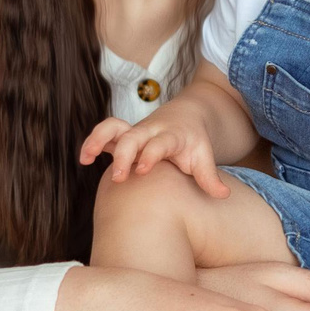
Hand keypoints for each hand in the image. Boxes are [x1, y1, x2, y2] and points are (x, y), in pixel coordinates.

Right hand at [79, 105, 226, 196]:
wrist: (187, 115)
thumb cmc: (193, 143)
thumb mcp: (203, 157)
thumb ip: (209, 177)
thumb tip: (224, 195)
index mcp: (171, 136)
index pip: (160, 143)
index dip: (151, 154)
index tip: (143, 169)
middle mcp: (151, 131)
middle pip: (133, 136)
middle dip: (124, 154)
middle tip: (119, 177)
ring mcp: (135, 131)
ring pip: (113, 127)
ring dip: (98, 139)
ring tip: (86, 158)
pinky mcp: (124, 134)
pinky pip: (105, 132)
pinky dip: (93, 142)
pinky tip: (84, 159)